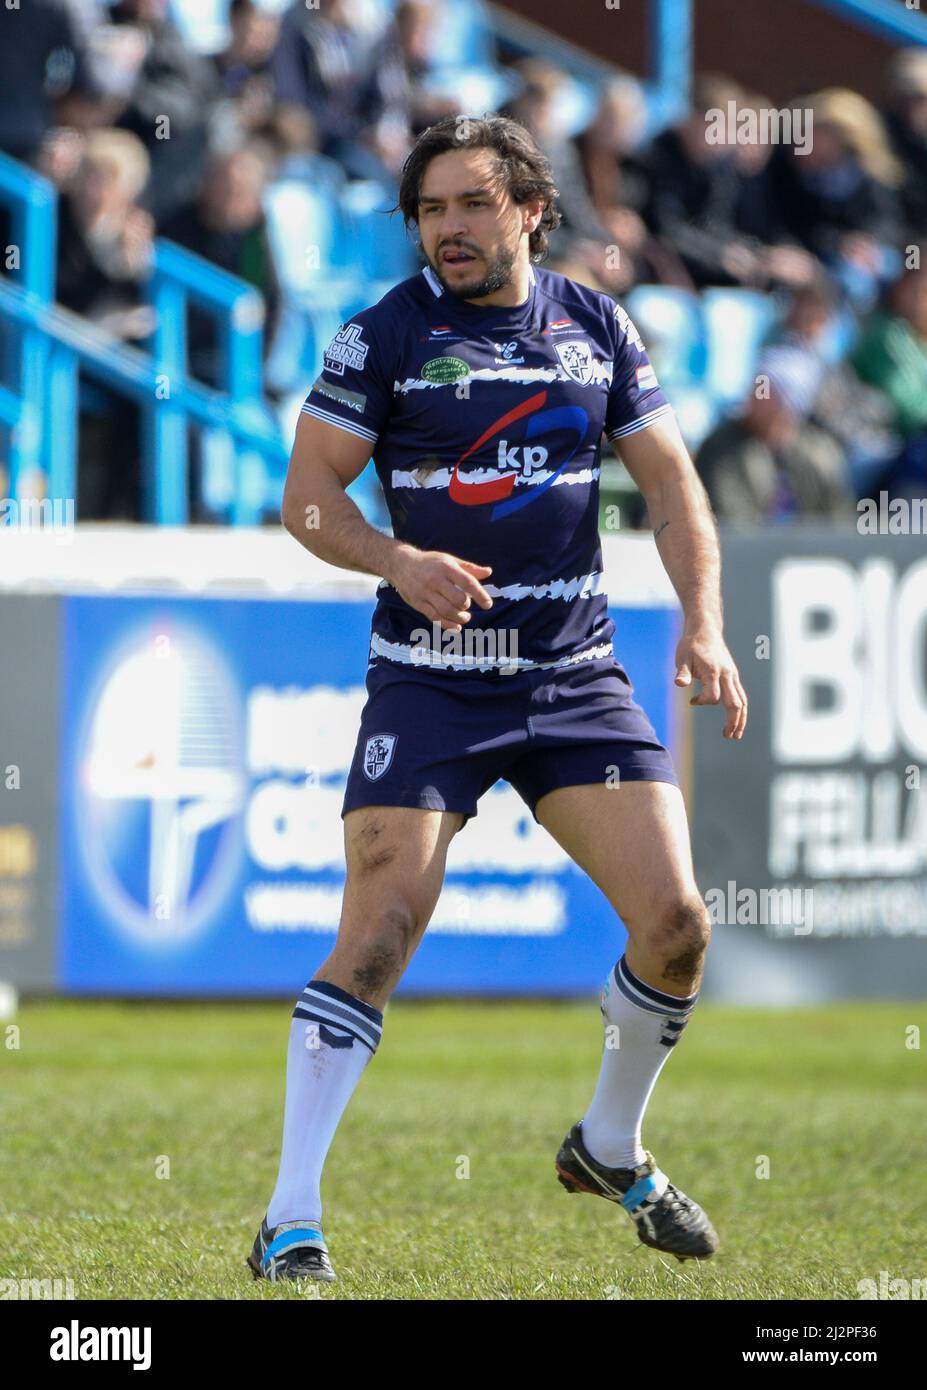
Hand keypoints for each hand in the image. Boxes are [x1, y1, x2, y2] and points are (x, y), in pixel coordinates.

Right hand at [387, 546, 493, 630]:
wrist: (401, 564)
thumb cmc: (430, 562)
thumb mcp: (449, 560)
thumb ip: (469, 568)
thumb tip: (489, 572)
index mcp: (446, 567)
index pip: (467, 582)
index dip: (480, 595)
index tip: (488, 604)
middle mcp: (435, 580)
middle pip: (457, 599)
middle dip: (466, 606)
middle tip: (467, 606)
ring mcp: (425, 593)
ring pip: (446, 611)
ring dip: (459, 618)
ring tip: (465, 618)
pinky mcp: (418, 603)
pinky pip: (434, 617)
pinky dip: (447, 625)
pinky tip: (456, 627)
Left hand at [675, 623, 747, 738]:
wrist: (705, 630)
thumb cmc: (691, 645)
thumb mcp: (682, 657)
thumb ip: (682, 672)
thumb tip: (679, 683)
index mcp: (714, 672)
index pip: (713, 697)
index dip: (703, 702)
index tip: (692, 701)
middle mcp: (727, 675)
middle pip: (735, 703)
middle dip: (733, 722)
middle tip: (728, 736)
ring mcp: (733, 676)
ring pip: (742, 701)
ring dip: (740, 719)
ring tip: (735, 735)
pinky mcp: (733, 676)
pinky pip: (741, 696)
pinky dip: (740, 710)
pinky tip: (735, 719)